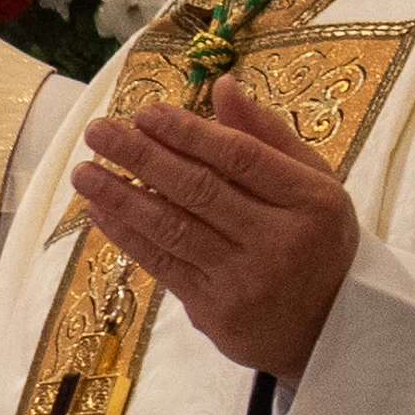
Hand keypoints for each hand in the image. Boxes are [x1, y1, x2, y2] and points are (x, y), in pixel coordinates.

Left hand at [70, 78, 356, 391]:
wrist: (331, 328)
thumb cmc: (317, 242)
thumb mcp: (314, 185)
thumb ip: (268, 136)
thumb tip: (223, 86)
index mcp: (310, 199)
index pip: (241, 158)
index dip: (189, 133)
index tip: (146, 112)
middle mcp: (278, 238)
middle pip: (199, 190)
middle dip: (143, 157)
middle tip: (98, 132)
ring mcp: (244, 277)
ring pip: (174, 229)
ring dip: (121, 197)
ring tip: (84, 171)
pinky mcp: (214, 309)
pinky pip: (163, 265)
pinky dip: (129, 236)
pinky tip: (100, 211)